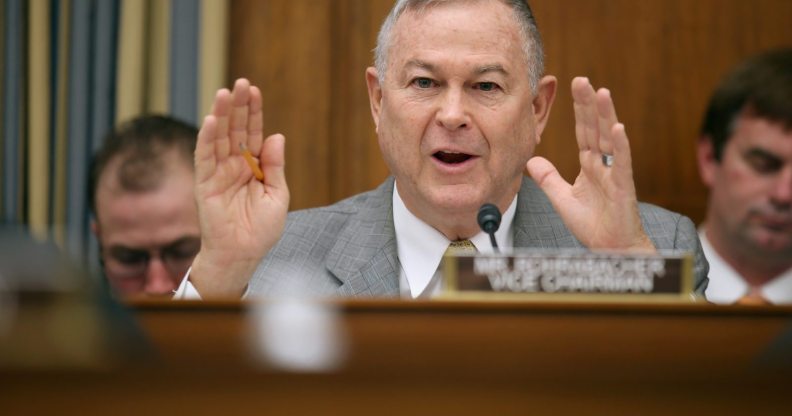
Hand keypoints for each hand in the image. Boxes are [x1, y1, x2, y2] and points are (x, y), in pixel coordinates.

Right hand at [191, 78, 289, 296]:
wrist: (243, 254)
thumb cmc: (261, 229)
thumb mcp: (277, 195)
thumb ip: (275, 166)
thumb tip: (275, 135)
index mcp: (254, 166)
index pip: (253, 132)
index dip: (254, 112)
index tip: (255, 90)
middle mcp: (235, 165)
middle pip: (235, 129)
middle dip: (238, 106)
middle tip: (240, 83)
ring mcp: (218, 172)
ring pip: (218, 138)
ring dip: (221, 115)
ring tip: (224, 93)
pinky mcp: (205, 183)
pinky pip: (204, 157)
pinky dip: (207, 138)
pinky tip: (211, 120)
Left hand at [526, 77, 653, 251]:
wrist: (610, 248)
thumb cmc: (593, 224)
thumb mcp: (562, 198)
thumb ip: (549, 178)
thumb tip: (532, 160)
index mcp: (590, 165)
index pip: (583, 131)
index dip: (579, 110)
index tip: (574, 86)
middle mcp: (603, 164)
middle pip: (595, 128)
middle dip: (589, 104)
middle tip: (581, 79)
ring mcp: (615, 173)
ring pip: (609, 139)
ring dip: (606, 116)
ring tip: (602, 92)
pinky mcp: (623, 186)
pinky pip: (621, 162)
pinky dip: (619, 145)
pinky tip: (617, 127)